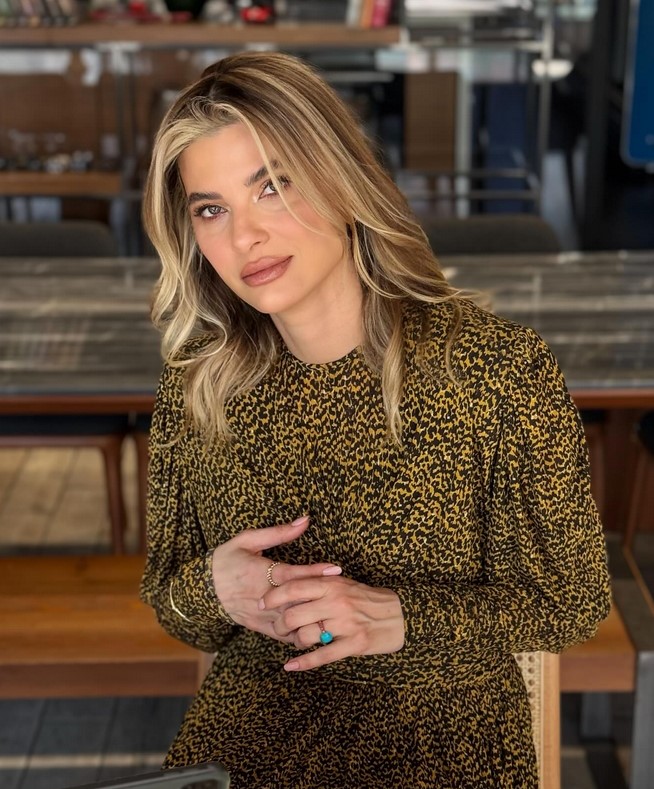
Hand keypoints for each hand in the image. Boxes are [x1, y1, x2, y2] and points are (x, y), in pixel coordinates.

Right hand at [211, 515, 341, 643]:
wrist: (203, 589)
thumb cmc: (227, 559)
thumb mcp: (247, 540)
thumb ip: (278, 533)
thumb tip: (304, 520)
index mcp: (259, 573)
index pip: (291, 574)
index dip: (314, 572)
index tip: (335, 569)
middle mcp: (261, 596)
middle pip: (295, 601)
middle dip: (320, 599)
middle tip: (345, 595)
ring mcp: (260, 614)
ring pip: (291, 622)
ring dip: (312, 619)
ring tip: (336, 614)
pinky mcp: (259, 627)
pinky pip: (283, 635)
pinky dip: (300, 634)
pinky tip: (318, 630)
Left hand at [259, 575, 404, 670]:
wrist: (400, 614)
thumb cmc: (367, 598)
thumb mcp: (344, 583)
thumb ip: (319, 583)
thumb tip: (288, 585)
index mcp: (331, 584)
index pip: (293, 587)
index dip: (273, 597)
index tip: (261, 603)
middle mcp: (336, 602)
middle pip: (294, 615)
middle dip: (280, 625)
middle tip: (279, 628)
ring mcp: (345, 624)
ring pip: (306, 636)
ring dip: (296, 642)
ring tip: (297, 642)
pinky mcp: (354, 644)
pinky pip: (322, 656)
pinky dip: (303, 663)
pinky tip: (291, 666)